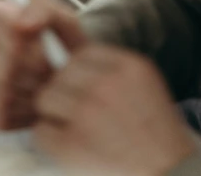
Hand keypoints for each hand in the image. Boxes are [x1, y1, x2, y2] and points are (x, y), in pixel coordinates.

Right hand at [0, 0, 86, 129]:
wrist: (68, 81)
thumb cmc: (63, 48)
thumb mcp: (64, 20)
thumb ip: (44, 10)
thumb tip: (21, 25)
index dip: (23, 37)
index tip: (45, 45)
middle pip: (1, 62)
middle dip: (32, 72)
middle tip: (50, 73)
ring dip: (28, 95)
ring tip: (43, 90)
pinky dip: (17, 115)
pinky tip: (29, 106)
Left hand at [34, 44, 196, 175]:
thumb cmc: (158, 139)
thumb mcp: (144, 86)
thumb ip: (112, 68)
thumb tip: (71, 52)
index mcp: (128, 67)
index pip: (81, 53)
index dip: (79, 73)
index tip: (85, 89)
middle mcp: (106, 85)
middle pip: (60, 73)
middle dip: (66, 93)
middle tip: (83, 114)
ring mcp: (87, 114)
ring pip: (45, 98)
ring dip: (55, 115)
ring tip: (77, 131)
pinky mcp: (72, 146)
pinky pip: (41, 131)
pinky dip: (50, 142)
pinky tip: (72, 148)